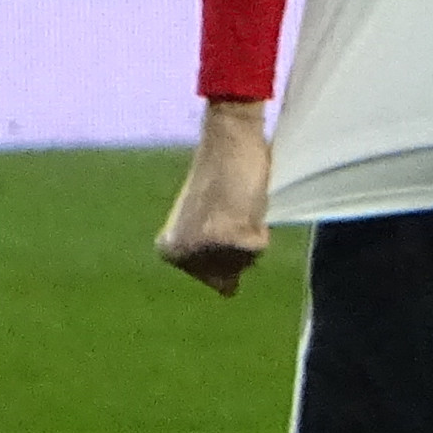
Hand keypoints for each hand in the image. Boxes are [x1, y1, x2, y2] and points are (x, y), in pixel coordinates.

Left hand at [155, 98, 273, 293]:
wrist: (227, 141)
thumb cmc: (218, 177)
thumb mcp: (203, 222)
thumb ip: (209, 259)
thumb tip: (227, 292)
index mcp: (170, 251)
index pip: (212, 279)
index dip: (225, 247)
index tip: (216, 217)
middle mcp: (184, 254)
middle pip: (231, 274)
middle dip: (239, 244)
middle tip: (230, 210)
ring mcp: (208, 248)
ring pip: (247, 262)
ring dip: (252, 235)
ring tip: (238, 205)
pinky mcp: (232, 238)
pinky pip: (261, 247)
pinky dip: (262, 226)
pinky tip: (247, 201)